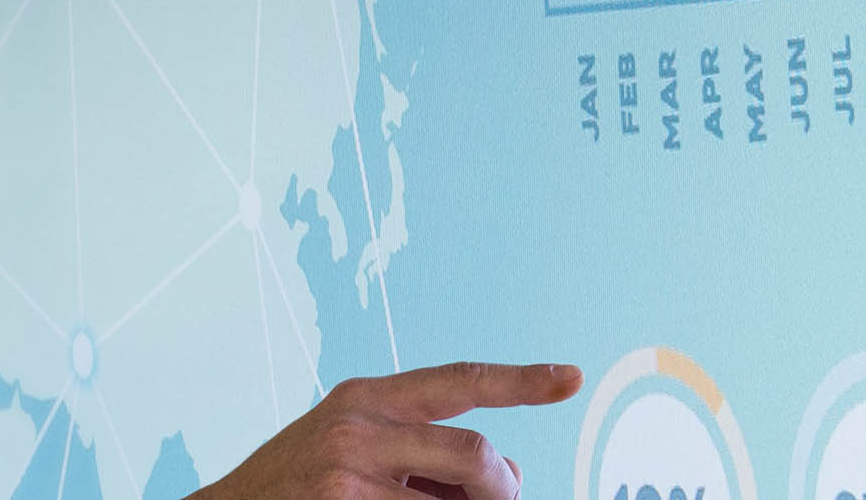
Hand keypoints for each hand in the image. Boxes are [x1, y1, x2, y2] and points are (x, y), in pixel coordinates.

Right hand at [186, 362, 584, 499]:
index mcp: (365, 397)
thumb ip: (421, 451)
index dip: (522, 380)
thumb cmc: (294, 488)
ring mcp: (347, 473)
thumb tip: (505, 470)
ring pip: (455, 498)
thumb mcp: (350, 450)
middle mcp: (358, 425)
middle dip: (499, 488)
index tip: (571, 378)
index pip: (460, 380)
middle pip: (474, 452)